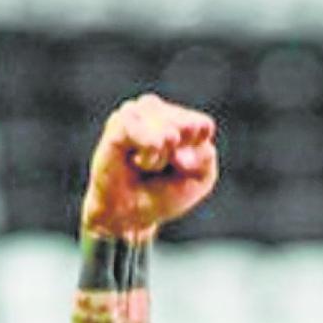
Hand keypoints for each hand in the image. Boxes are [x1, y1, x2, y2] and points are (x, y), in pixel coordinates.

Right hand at [81, 94, 217, 239]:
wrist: (131, 213)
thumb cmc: (165, 193)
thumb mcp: (201, 179)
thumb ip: (204, 154)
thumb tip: (172, 137)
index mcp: (182, 118)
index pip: (202, 124)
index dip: (196, 152)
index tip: (182, 168)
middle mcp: (158, 110)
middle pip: (186, 126)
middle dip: (178, 156)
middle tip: (161, 169)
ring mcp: (136, 112)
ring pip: (168, 131)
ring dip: (162, 157)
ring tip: (147, 166)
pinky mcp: (118, 121)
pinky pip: (148, 138)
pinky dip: (148, 156)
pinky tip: (136, 162)